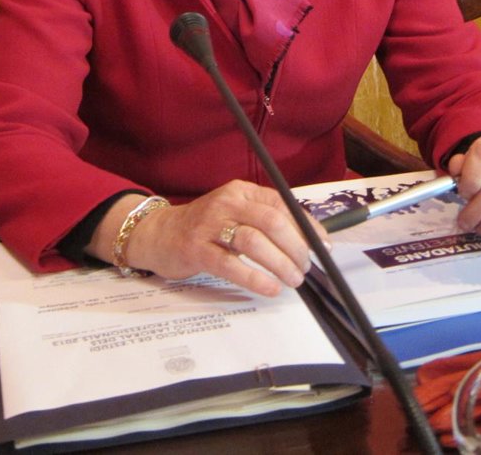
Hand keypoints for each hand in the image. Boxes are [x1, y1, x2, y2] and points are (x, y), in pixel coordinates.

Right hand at [99, 180, 328, 296]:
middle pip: (271, 221)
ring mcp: (210, 225)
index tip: (322, 245)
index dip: (306, 225)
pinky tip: (269, 288)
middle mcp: (227, 203)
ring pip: (253, 240)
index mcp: (241, 192)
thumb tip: (307, 240)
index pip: (282, 204)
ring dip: (279, 263)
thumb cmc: (205, 228)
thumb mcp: (235, 214)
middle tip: (306, 267)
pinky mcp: (196, 249)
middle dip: (296, 246)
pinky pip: (230, 264)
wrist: (158, 234)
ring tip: (293, 279)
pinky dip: (254, 277)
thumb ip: (265, 222)